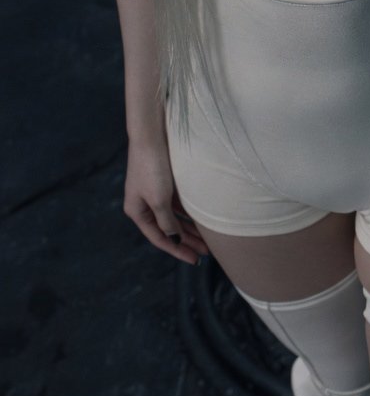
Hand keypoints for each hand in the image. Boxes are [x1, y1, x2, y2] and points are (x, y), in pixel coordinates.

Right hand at [123, 138, 209, 265]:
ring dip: (190, 229)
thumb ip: (167, 222)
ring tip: (208, 239)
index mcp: (137, 211)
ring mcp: (155, 193)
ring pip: (175, 218)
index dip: (177, 250)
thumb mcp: (159, 200)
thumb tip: (174, 239)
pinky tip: (203, 220)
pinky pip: (178, 205)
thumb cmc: (152, 167)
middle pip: (168, 229)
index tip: (195, 260)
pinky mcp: (164, 183)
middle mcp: (144, 204)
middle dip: (186, 242)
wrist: (152, 135)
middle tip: (206, 252)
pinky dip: (189, 214)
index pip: (159, 238)